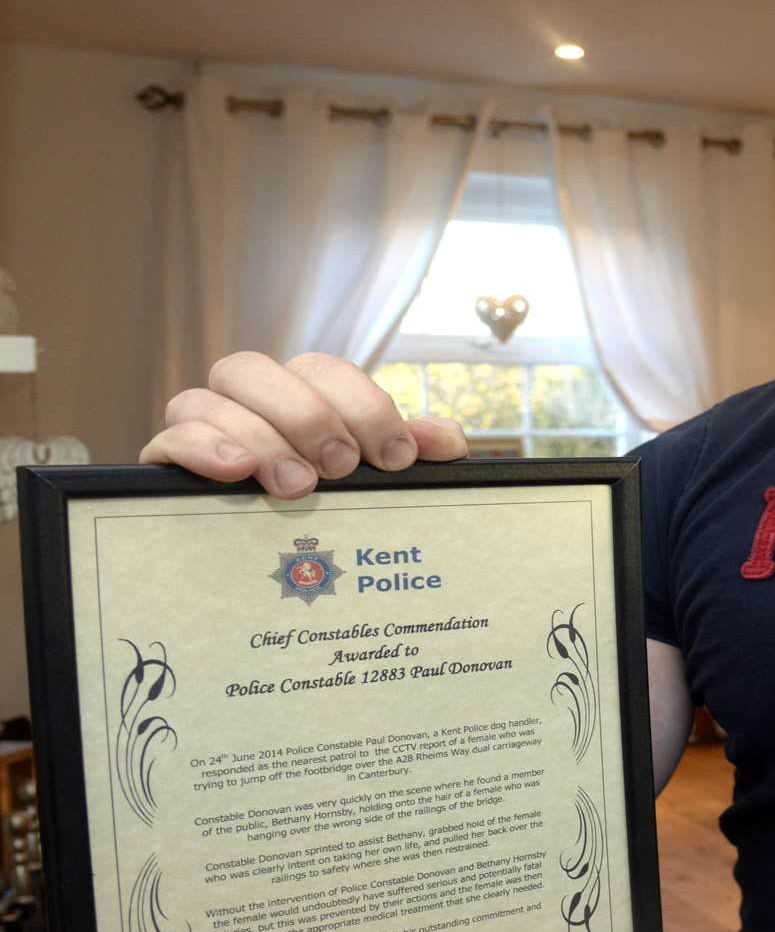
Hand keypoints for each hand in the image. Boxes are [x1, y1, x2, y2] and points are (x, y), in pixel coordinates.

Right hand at [140, 352, 467, 497]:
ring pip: (205, 398)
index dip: (363, 405)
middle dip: (305, 416)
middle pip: (253, 369)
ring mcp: (200, 427)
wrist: (261, 563)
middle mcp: (245, 399)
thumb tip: (450, 442)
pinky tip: (235, 471)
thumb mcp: (371, 479)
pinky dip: (201, 447)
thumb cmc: (326, 505)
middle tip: (341, 468)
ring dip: (258, 437)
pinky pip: (168, 437)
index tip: (396, 456)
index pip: (323, 370)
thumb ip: (407, 452)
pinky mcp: (166, 463)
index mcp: (298, 392)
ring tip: (296, 485)